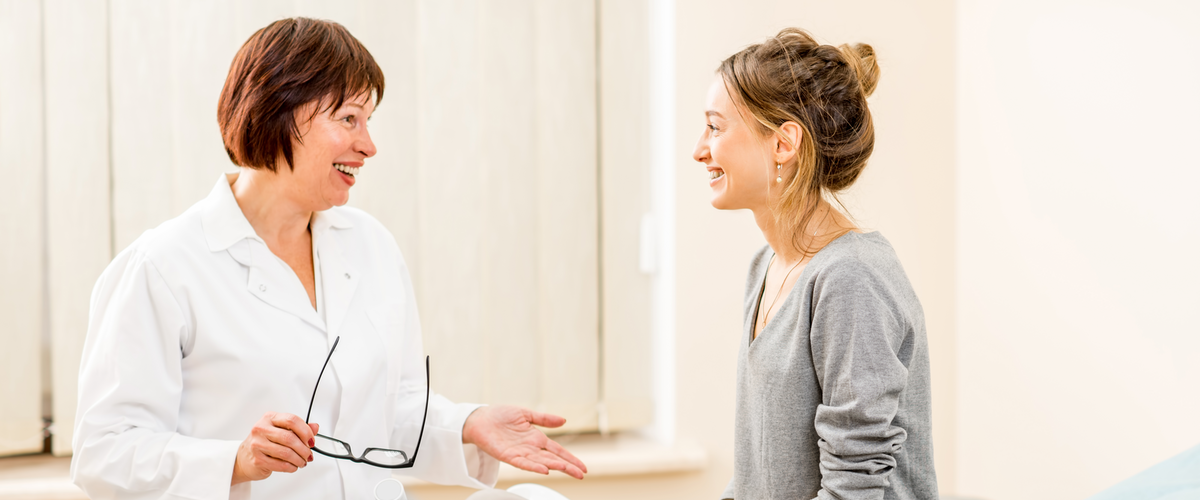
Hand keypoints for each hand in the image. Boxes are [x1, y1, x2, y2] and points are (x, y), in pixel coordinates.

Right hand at [231, 412, 318, 484]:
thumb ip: (298, 429)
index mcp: (269, 418)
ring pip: (286, 453)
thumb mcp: (280, 431)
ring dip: (299, 459)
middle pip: (290, 438)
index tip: (311, 440)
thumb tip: (315, 427)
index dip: (306, 431)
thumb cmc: (264, 442)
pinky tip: (293, 466)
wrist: (244, 458)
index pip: (292, 420)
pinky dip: (291, 467)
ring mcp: (257, 444)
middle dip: (303, 448)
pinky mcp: (257, 459)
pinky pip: (280, 465)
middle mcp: (261, 429)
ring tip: (302, 461)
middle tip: (309, 454)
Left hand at [462, 405, 586, 479]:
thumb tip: (564, 420)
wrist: (479, 419)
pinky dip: (534, 467)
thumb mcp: (526, 414)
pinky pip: (523, 463)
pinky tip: (544, 470)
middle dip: (568, 466)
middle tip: (581, 474)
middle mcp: (530, 448)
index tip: (582, 467)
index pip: (558, 451)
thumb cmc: (500, 416)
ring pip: (541, 463)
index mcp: (536, 438)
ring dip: (554, 466)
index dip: (571, 458)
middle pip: (553, 459)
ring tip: (567, 470)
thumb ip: (544, 419)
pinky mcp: (508, 456)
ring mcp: (520, 453)